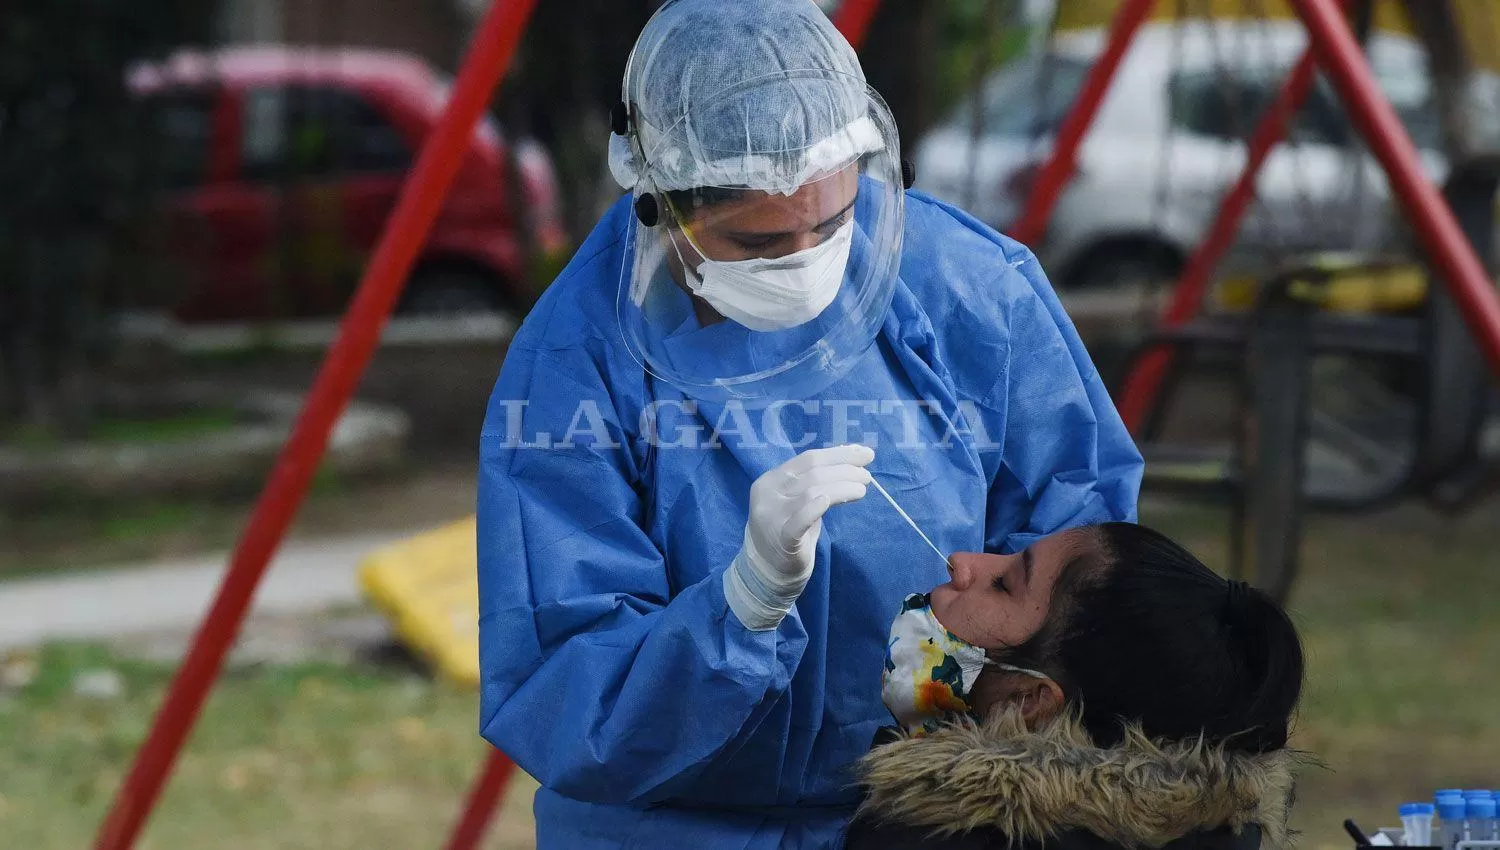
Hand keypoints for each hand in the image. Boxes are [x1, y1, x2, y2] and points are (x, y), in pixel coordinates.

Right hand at [724, 444, 874, 629]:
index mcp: (771, 479)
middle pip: (813, 472)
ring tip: (862, 488)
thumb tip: (850, 456)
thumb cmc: (788, 529)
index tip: (864, 454)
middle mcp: (768, 493)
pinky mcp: (782, 537)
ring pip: (811, 491)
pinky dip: (816, 507)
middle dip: (845, 469)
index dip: (839, 454)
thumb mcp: (797, 500)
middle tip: (867, 475)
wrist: (768, 570)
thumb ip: (816, 480)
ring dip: (842, 486)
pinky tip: (830, 500)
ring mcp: (772, 515)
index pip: (808, 458)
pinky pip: (801, 519)